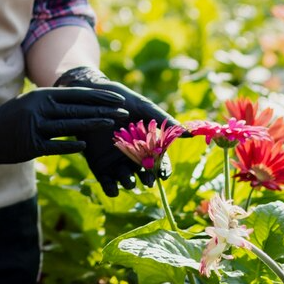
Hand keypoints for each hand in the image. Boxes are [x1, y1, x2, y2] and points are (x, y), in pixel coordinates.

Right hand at [0, 87, 128, 164]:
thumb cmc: (9, 119)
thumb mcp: (29, 104)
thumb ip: (51, 105)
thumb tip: (77, 106)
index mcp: (41, 95)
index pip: (76, 94)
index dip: (99, 97)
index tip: (118, 99)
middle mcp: (39, 107)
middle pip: (77, 108)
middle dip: (103, 109)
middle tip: (124, 112)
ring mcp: (35, 125)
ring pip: (70, 125)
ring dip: (93, 124)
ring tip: (113, 126)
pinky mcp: (30, 144)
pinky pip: (55, 144)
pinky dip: (71, 145)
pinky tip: (86, 146)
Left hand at [55, 66, 179, 196]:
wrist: (94, 95)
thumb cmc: (122, 99)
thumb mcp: (143, 107)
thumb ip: (164, 120)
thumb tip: (189, 133)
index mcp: (147, 146)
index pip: (160, 162)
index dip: (163, 168)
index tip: (163, 173)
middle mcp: (133, 157)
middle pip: (144, 173)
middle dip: (147, 178)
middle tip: (148, 180)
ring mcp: (116, 162)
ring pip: (127, 180)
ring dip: (130, 183)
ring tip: (130, 180)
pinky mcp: (99, 166)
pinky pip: (107, 183)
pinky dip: (110, 188)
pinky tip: (113, 187)